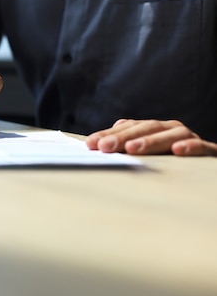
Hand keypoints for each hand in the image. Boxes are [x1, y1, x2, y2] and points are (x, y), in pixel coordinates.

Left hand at [85, 119, 216, 155]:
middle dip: (123, 137)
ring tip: (132, 148)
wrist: (208, 168)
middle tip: (105, 147)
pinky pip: (201, 146)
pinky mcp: (209, 151)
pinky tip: (177, 151)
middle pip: (145, 128)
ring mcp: (189, 137)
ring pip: (169, 134)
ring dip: (150, 141)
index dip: (109, 134)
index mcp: (153, 128)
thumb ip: (126, 145)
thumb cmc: (171, 160)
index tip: (91, 144)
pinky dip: (190, 147)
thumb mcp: (147, 153)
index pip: (129, 127)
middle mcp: (170, 129)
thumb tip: (99, 142)